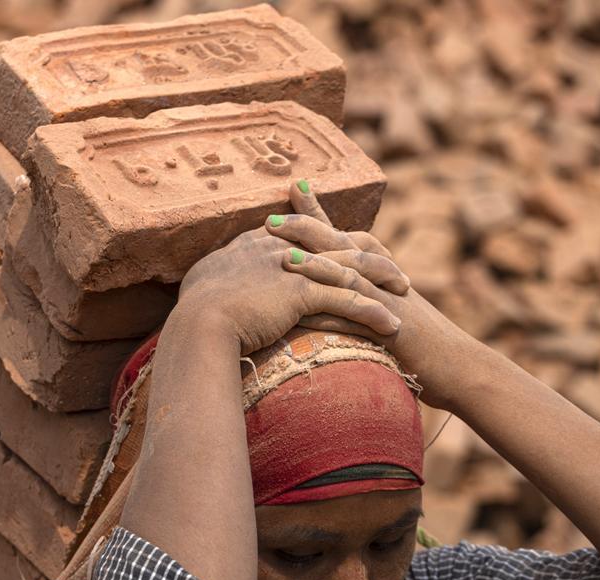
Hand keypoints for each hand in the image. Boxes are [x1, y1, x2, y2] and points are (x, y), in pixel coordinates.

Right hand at [176, 227, 401, 357]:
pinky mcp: (302, 293)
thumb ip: (218, 278)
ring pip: (351, 266)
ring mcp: (293, 267)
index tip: (352, 247)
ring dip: (382, 279)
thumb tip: (211, 286)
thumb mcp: (203, 285)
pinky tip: (393, 326)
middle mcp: (280, 246)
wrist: (195, 324)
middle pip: (337, 240)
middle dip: (370, 251)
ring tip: (405, 290)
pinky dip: (374, 313)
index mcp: (258, 242)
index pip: (307, 232)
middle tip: (392, 264)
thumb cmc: (193, 312)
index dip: (334, 239)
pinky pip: (348, 301)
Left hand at [261, 181, 476, 409]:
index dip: (319, 213)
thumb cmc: (423, 343)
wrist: (459, 366)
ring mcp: (389, 303)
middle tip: (270, 218)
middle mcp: (385, 279)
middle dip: (308, 228)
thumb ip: (363, 295)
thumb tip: (331, 287)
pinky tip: (304, 315)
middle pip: (344, 244)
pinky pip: (358, 320)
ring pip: (351, 276)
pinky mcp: (392, 331)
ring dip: (317, 266)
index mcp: (382, 271)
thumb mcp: (391, 309)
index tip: (293, 188)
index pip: (346, 233)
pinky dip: (330, 316)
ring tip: (283, 257)